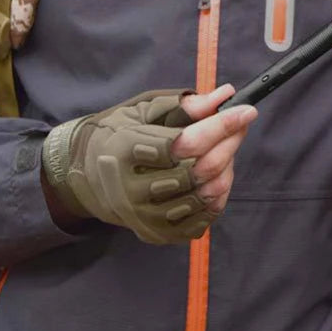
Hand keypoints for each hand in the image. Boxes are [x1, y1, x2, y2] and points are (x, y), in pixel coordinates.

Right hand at [41, 85, 256, 243]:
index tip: (247, 110)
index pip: (185, 143)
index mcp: (125, 152)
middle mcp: (132, 190)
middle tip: (240, 125)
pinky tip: (215, 174)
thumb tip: (223, 96)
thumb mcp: (143, 109)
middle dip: (230, 143)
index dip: (221, 126)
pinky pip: (203, 217)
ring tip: (224, 148)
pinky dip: (218, 193)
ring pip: (206, 194)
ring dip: (227, 168)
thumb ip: (184, 104)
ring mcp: (145, 217)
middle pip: (200, 170)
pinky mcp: (158, 234)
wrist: (84, 177)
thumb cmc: (118, 134)